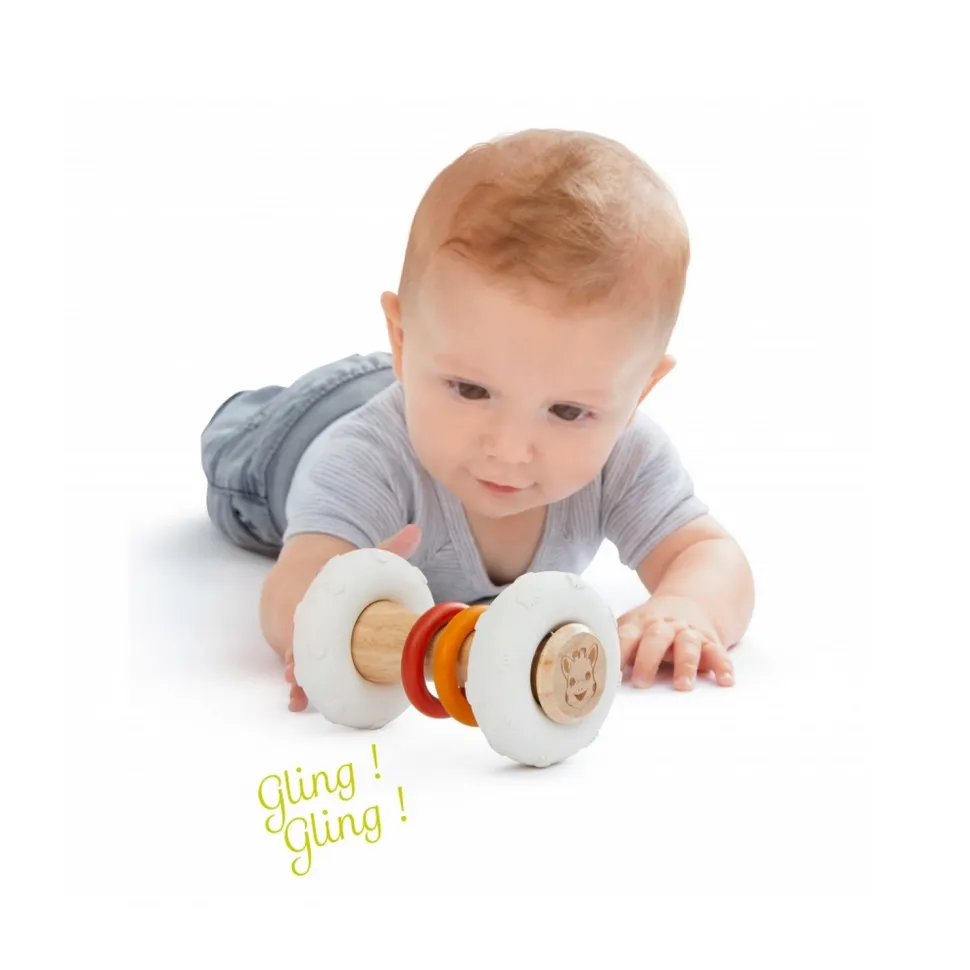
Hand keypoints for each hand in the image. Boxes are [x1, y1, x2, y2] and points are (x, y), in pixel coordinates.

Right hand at [284, 524, 422, 711]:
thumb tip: (416, 529)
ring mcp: (300, 641)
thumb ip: (386, 550)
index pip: (315, 598)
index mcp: (320, 592)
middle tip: (295, 669)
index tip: (307, 616)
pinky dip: (297, 691)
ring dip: (297, 676)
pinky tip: (297, 704)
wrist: (297, 585)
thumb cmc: (337, 581)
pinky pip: (297, 675)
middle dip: (297, 652)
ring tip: (297, 691)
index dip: (312, 606)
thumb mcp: (358, 564)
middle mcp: (306, 618)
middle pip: (300, 636)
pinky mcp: (300, 657)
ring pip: (295, 659)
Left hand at [616, 594, 733, 690]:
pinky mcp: (710, 641)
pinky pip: (718, 652)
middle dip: (648, 660)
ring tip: (682, 686)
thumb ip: (614, 642)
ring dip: (685, 665)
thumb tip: (586, 666)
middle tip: (641, 683)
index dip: (618, 652)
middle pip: (656, 638)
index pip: (626, 635)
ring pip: (688, 644)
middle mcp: (665, 627)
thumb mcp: (632, 625)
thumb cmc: (653, 624)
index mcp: (641, 623)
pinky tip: (725, 680)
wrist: (692, 598)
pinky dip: (723, 666)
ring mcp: (688, 632)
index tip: (610, 672)